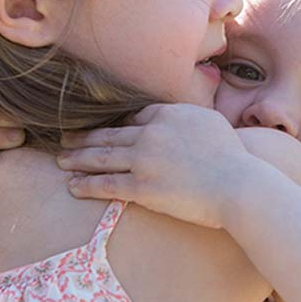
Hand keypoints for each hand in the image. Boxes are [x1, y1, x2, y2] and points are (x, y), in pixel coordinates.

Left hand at [58, 103, 259, 228]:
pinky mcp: (142, 187)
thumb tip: (178, 119)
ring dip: (77, 158)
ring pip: (101, 157)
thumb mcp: (210, 123)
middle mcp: (151, 133)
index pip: (134, 116)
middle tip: (65, 139)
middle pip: (110, 133)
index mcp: (168, 114)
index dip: (115, 123)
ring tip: (61, 159)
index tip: (101, 128)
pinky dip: (86, 185)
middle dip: (84, 137)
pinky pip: (106, 184)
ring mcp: (144, 160)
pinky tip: (72, 185)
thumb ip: (188, 118)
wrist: (240, 185)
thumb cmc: (233, 157)